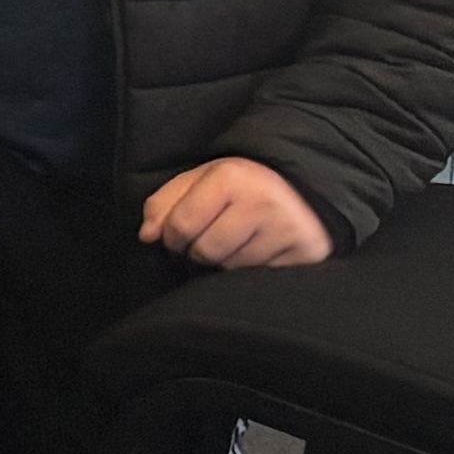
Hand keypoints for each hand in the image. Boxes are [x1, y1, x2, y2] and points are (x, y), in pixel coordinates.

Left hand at [139, 155, 334, 268]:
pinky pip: (260, 276)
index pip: (180, 226)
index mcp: (230, 177)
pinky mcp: (306, 251)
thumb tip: (147, 236)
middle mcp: (262, 201)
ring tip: (237, 241)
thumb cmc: (240, 188)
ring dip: (225, 261)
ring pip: (231, 266)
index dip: (170, 238)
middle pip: (204, 251)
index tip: (177, 237)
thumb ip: (164, 204)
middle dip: (198, 251)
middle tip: (210, 239)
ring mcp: (287, 228)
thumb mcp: (199, 181)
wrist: (302, 190)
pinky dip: (251, 269)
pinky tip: (258, 251)